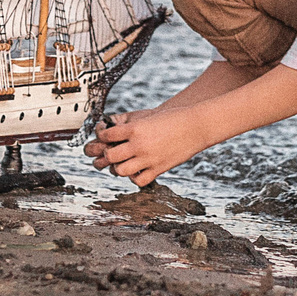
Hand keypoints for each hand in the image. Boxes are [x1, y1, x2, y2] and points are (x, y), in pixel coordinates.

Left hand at [82, 109, 203, 187]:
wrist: (195, 126)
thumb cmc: (172, 117)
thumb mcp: (147, 115)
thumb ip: (127, 121)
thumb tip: (110, 125)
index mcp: (135, 128)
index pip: (106, 135)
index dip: (100, 135)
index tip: (103, 135)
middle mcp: (139, 144)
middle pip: (110, 155)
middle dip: (107, 154)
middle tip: (110, 151)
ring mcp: (149, 159)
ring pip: (121, 171)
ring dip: (118, 167)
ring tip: (122, 162)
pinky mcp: (159, 169)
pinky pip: (139, 180)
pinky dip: (134, 177)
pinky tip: (136, 169)